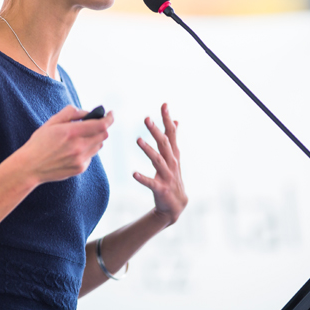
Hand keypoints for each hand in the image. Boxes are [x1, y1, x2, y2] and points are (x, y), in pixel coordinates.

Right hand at [14, 105, 113, 185]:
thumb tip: (87, 112)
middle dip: (102, 127)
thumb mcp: (52, 122)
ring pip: (99, 145)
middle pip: (103, 135)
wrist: (30, 167)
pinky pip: (91, 155)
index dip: (109, 118)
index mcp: (72, 132)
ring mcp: (81, 159)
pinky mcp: (80, 168)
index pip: (101, 125)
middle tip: (95, 124)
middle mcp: (79, 147)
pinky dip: (88, 149)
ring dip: (95, 138)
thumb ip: (70, 113)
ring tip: (81, 137)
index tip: (111, 113)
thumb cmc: (39, 143)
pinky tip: (74, 150)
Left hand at [134, 103, 187, 225]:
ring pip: (157, 160)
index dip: (167, 119)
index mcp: (173, 154)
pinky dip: (143, 178)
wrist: (176, 205)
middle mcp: (172, 162)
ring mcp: (167, 176)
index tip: (164, 104)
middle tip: (147, 118)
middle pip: (164, 144)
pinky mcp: (161, 189)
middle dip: (156, 131)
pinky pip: (151, 183)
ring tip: (138, 140)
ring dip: (148, 150)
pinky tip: (133, 174)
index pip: (171, 133)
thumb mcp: (174, 156)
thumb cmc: (173, 177)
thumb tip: (176, 120)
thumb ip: (173, 138)